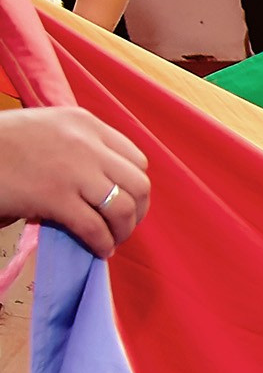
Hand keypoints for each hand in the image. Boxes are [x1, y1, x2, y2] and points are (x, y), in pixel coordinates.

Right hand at [0, 106, 149, 257]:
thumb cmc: (1, 143)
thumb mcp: (47, 128)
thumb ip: (78, 147)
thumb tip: (102, 183)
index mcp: (85, 123)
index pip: (136, 158)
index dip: (135, 185)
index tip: (127, 201)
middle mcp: (86, 143)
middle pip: (138, 184)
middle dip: (137, 211)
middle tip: (124, 225)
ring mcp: (73, 170)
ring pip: (123, 208)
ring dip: (123, 230)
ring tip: (112, 240)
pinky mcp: (55, 197)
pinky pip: (95, 227)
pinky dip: (102, 243)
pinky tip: (99, 250)